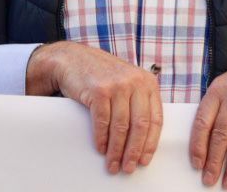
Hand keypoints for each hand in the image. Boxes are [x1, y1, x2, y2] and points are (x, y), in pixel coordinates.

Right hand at [27, 41, 161, 175]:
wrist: (71, 59)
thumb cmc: (100, 75)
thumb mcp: (127, 81)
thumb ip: (139, 101)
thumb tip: (144, 140)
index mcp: (147, 82)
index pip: (156, 119)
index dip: (150, 144)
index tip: (143, 161)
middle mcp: (135, 82)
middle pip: (140, 125)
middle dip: (134, 151)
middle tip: (128, 168)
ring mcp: (117, 85)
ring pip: (121, 127)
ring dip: (116, 150)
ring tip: (112, 164)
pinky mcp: (99, 90)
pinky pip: (103, 122)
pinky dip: (102, 138)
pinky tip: (101, 148)